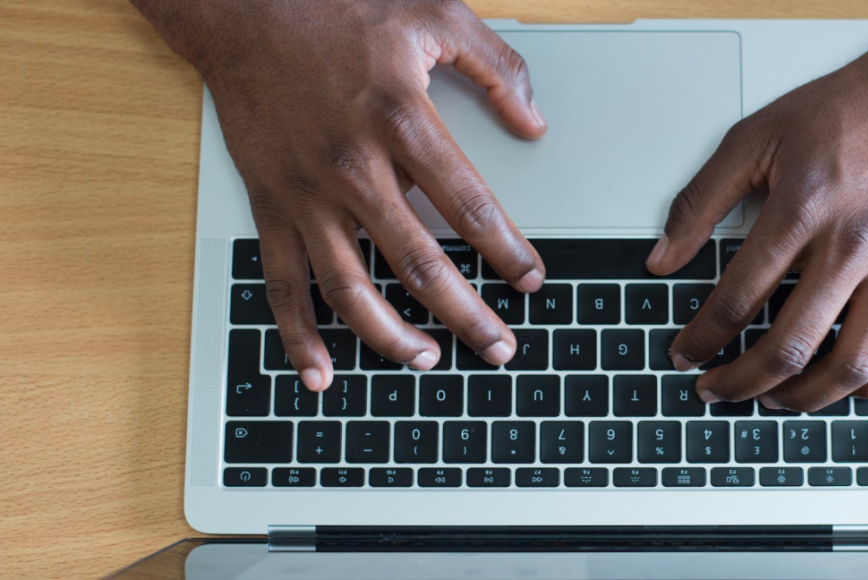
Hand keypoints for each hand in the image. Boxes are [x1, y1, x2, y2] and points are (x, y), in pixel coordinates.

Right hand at [133, 0, 547, 390]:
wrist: (243, 7)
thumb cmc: (338, 8)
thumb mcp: (434, 14)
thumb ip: (496, 66)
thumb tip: (534, 123)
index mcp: (403, 122)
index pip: (469, 207)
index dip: (507, 251)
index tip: (531, 281)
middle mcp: (354, 169)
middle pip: (419, 263)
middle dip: (466, 315)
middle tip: (499, 348)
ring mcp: (307, 194)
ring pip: (351, 288)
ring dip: (391, 336)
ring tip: (429, 362)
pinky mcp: (270, 204)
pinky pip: (281, 282)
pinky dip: (298, 333)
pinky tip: (320, 371)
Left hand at [646, 8, 867, 409]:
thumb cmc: (848, 110)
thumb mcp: (756, 136)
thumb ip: (701, 200)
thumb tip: (662, 258)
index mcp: (803, 209)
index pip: (737, 298)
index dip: (701, 338)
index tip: (685, 353)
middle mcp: (854, 245)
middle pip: (789, 345)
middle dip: (740, 382)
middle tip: (716, 389)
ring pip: (852, 364)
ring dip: (804, 397)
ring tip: (774, 398)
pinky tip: (848, 387)